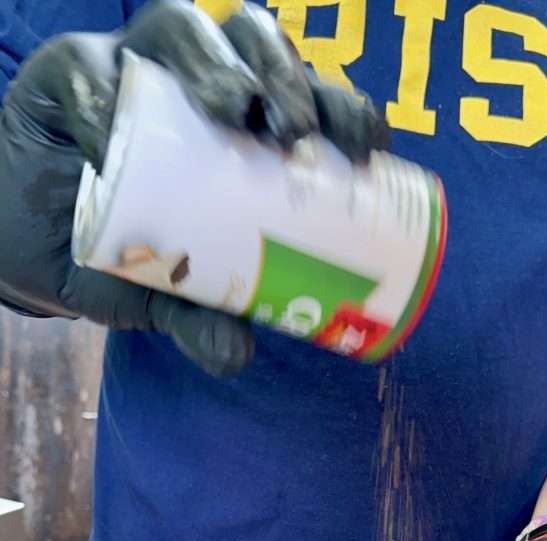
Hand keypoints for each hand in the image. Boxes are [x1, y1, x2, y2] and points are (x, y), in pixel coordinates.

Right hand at [0, 0, 386, 375]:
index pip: (301, 96)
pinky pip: (85, 74)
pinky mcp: (69, 75)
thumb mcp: (168, 292)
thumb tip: (235, 357)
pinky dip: (101, 102)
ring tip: (233, 110)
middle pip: (251, 45)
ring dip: (214, 64)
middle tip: (295, 129)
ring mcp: (131, 70)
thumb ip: (200, 318)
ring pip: (181, 29)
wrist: (36, 246)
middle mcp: (192, 84)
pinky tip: (112, 138)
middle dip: (283, 76)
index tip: (366, 149)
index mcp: (238, 126)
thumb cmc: (120, 253)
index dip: (340, 107)